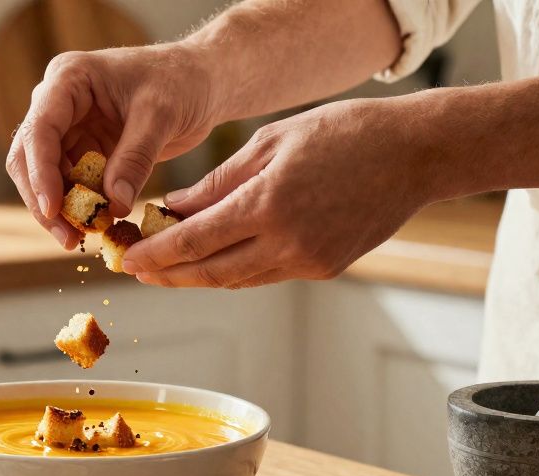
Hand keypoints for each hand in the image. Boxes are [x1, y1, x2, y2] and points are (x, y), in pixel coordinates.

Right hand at [6, 43, 216, 248]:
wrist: (200, 80)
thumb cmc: (181, 81)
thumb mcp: (161, 115)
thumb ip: (135, 158)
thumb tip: (113, 206)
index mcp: (69, 78)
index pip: (40, 128)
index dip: (41, 172)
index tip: (54, 209)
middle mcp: (58, 102)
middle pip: (30, 156)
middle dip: (43, 199)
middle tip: (68, 237)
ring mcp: (69, 127)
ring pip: (44, 176)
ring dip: (59, 209)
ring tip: (80, 239)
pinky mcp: (83, 149)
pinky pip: (71, 183)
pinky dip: (80, 206)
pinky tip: (95, 227)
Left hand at [122, 97, 436, 286]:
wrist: (414, 154)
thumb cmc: (344, 133)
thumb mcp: (270, 143)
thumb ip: (217, 182)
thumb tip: (171, 209)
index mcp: (267, 204)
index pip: (193, 241)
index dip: (154, 255)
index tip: (124, 258)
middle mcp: (286, 242)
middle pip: (208, 272)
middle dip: (166, 274)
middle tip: (134, 270)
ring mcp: (308, 261)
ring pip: (235, 279)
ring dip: (197, 276)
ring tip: (165, 267)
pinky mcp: (323, 269)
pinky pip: (264, 275)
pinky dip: (234, 270)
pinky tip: (213, 259)